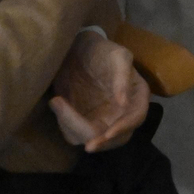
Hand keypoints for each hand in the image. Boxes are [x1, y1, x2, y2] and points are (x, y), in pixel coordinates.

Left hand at [50, 31, 148, 152]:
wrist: (76, 50)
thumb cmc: (102, 50)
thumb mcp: (117, 55)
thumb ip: (122, 76)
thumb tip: (124, 103)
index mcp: (136, 97)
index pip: (135, 118)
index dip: (123, 129)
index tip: (107, 135)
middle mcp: (122, 113)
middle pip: (115, 138)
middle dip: (100, 141)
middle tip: (85, 143)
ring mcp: (102, 120)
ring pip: (91, 139)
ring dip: (74, 127)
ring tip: (57, 100)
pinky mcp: (83, 122)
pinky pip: (74, 134)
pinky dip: (65, 123)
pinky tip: (57, 102)